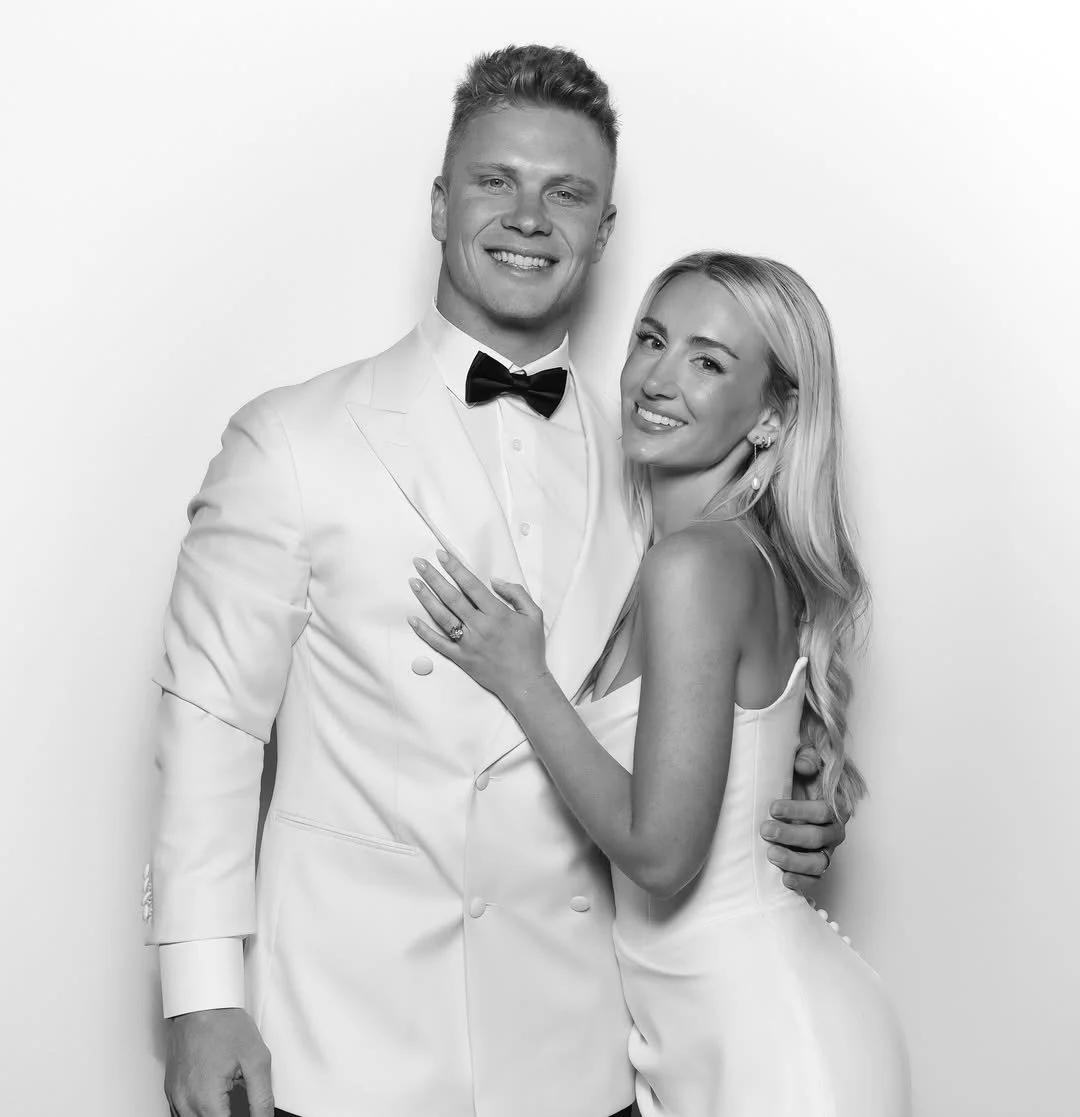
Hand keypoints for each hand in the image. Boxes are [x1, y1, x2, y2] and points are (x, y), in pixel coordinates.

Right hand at [164, 1007, 273, 1116]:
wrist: (201, 1003)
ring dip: (212, 1116)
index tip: (251, 1115)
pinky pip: (181, 1115)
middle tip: (242, 1107)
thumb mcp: (257, 1061)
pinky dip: (198, 1114)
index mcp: (206, 1100)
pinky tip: (214, 1105)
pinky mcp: (171, 1090)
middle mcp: (185, 1103)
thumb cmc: (224, 1024)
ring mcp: (175, 1097)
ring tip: (229, 1105)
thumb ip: (262, 1099)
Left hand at [408, 549, 547, 700]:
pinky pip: (439, 643)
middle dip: (434, 577)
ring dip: (426, 598)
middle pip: (452, 597)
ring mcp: (468, 643)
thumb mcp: (534, 615)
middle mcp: (480, 626)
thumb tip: (495, 581)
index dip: (455, 568)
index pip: (471, 585)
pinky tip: (412, 619)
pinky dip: (424, 632)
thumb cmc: (530, 649)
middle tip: (419, 562)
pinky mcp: (461, 658)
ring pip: (442, 616)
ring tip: (413, 583)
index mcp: (497, 614)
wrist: (525, 682)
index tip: (442, 555)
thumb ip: (517, 594)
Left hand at [762, 742, 847, 893]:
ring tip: (771, 854)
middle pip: (817, 838)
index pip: (823, 811)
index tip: (773, 807)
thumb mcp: (802, 761)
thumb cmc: (796, 780)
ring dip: (794, 861)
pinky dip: (800, 882)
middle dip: (790, 835)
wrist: (789, 798)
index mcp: (834, 807)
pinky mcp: (814, 869)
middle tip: (765, 830)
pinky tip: (783, 879)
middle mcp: (833, 832)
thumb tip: (802, 766)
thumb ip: (806, 758)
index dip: (799, 810)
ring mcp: (825, 852)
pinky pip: (813, 880)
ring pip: (818, 863)